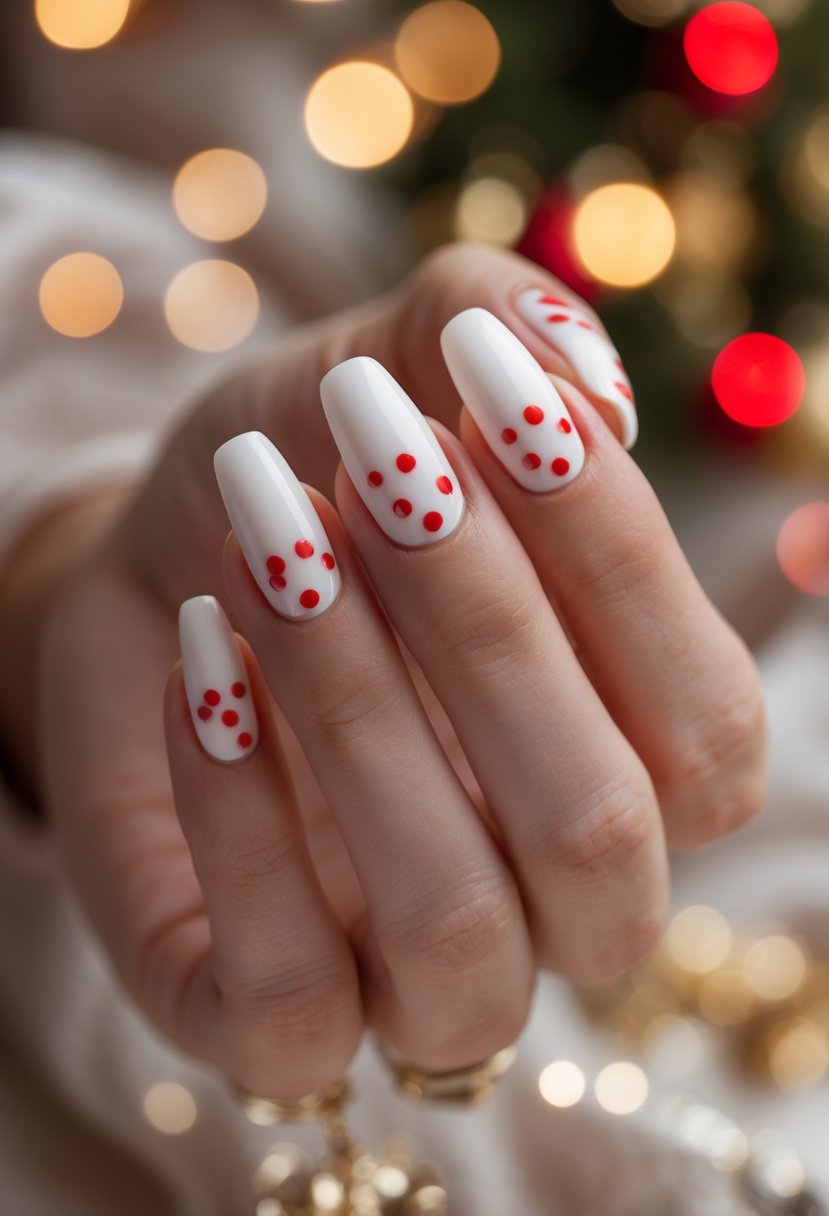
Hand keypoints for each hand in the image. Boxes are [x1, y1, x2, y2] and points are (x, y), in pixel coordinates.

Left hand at [21, 245, 764, 1095]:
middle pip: (597, 832)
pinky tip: (199, 660)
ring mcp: (415, 972)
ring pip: (459, 933)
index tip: (489, 391)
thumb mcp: (371, 367)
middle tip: (376, 461)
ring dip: (363, 717)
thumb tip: (584, 380)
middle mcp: (551, 892)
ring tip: (271, 545)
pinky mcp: (273, 1023)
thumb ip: (484, 324)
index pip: (707, 721)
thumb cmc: (292, 486)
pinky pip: (295, 1009)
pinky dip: (240, 819)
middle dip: (487, 628)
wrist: (140, 581)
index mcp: (631, 760)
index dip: (618, 560)